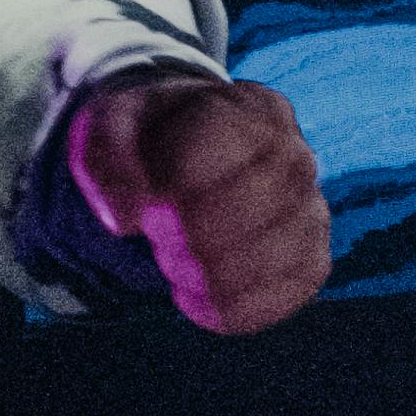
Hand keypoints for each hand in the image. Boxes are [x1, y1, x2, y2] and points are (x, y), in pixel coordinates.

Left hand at [66, 74, 330, 334]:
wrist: (183, 166)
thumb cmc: (147, 143)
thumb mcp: (110, 127)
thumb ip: (103, 157)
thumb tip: (121, 220)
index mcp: (253, 108)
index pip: (226, 150)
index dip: (178, 187)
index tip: (151, 206)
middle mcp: (296, 155)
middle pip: (256, 205)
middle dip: (191, 235)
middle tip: (158, 237)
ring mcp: (311, 210)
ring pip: (278, 255)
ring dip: (210, 275)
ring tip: (174, 264)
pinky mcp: (311, 260)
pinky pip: (289, 295)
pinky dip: (234, 307)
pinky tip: (193, 297)